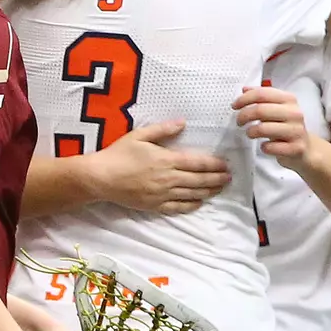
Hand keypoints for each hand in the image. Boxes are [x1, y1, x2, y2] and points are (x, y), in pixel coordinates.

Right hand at [88, 120, 230, 214]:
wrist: (101, 178)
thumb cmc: (119, 154)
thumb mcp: (139, 135)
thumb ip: (163, 130)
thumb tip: (183, 123)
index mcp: (166, 160)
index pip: (197, 163)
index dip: (214, 164)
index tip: (225, 164)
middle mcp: (168, 179)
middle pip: (199, 180)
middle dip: (217, 179)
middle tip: (229, 177)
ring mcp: (162, 194)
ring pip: (192, 194)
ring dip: (209, 191)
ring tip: (220, 189)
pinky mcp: (155, 206)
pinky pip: (178, 208)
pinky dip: (192, 205)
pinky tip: (200, 202)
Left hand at [233, 85, 311, 168]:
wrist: (305, 149)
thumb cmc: (286, 127)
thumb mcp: (276, 108)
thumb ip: (262, 98)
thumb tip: (244, 89)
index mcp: (289, 100)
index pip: (262, 94)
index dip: (244, 99)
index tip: (234, 106)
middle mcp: (294, 113)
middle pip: (260, 110)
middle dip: (243, 116)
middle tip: (239, 122)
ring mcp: (296, 131)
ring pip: (263, 129)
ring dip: (250, 132)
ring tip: (250, 133)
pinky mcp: (295, 148)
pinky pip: (270, 147)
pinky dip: (263, 147)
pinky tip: (265, 146)